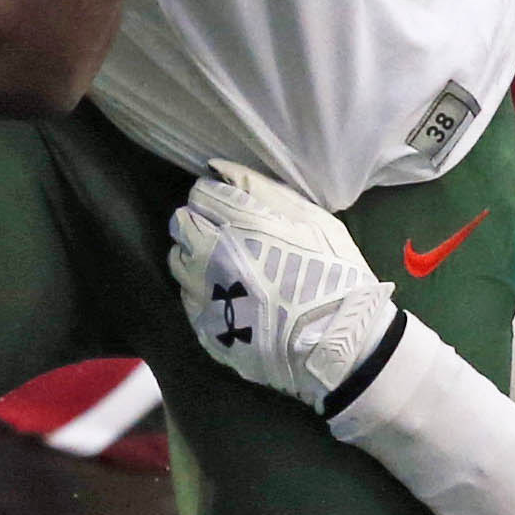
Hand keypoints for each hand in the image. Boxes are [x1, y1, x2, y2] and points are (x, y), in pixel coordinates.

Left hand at [168, 161, 400, 415]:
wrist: (337, 345)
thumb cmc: (334, 274)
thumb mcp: (314, 221)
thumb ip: (264, 191)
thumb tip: (221, 169)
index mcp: (241, 224)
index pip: (201, 194)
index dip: (215, 196)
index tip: (229, 205)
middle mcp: (212, 256)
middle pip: (181, 224)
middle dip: (198, 222)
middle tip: (224, 233)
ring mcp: (206, 295)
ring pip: (178, 261)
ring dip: (193, 255)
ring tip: (223, 265)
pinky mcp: (206, 328)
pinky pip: (187, 298)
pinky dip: (200, 291)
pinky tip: (227, 295)